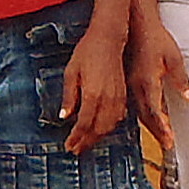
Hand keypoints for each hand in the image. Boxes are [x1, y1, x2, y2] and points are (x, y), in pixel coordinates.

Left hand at [59, 31, 130, 152]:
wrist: (108, 39)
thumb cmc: (88, 52)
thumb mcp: (71, 73)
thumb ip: (69, 97)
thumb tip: (64, 116)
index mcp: (92, 94)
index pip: (84, 124)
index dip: (76, 138)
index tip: (69, 145)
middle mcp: (107, 99)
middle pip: (97, 129)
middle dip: (86, 142)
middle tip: (76, 149)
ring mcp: (117, 98)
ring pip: (109, 126)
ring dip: (98, 137)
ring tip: (86, 143)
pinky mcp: (123, 95)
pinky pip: (118, 118)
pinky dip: (109, 127)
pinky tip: (101, 130)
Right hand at [129, 13, 188, 150]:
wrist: (137, 25)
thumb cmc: (157, 39)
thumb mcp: (174, 58)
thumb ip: (182, 80)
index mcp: (148, 81)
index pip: (155, 111)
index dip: (162, 127)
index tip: (170, 140)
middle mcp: (137, 86)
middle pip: (146, 116)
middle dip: (157, 132)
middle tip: (168, 145)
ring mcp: (131, 84)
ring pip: (139, 111)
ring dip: (150, 125)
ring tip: (161, 137)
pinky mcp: (130, 81)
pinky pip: (135, 103)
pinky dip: (143, 115)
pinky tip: (149, 120)